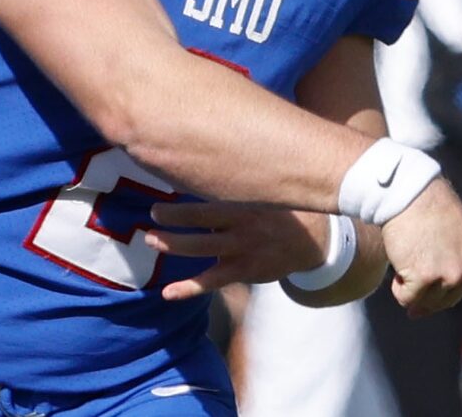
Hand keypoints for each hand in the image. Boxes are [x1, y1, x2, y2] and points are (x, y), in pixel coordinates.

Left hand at [143, 200, 333, 301]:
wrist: (311, 241)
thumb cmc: (275, 209)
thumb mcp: (261, 191)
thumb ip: (234, 186)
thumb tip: (193, 167)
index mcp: (244, 200)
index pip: (211, 194)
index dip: (189, 189)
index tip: (165, 182)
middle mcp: (242, 225)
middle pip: (202, 220)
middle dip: (174, 218)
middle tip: (152, 213)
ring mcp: (242, 250)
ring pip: (202, 248)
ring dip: (174, 244)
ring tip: (151, 239)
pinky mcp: (243, 272)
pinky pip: (212, 281)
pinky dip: (188, 288)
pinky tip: (167, 292)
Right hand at [384, 180, 461, 315]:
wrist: (414, 193)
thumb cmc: (432, 205)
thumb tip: (454, 278)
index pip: (459, 292)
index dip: (440, 291)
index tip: (426, 287)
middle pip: (442, 301)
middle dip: (424, 298)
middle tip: (409, 287)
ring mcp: (447, 277)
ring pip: (424, 301)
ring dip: (411, 291)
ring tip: (403, 268)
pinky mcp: (424, 277)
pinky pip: (406, 297)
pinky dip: (398, 290)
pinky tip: (396, 273)